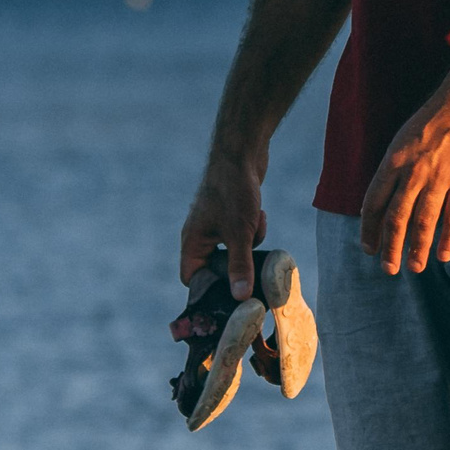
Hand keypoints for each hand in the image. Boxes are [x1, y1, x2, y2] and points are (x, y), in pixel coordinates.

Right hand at [180, 156, 266, 300]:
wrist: (242, 152)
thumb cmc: (233, 190)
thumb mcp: (240, 234)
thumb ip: (239, 266)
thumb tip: (240, 297)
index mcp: (191, 241)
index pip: (192, 278)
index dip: (208, 289)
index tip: (229, 293)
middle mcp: (199, 235)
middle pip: (216, 266)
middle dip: (236, 263)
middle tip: (251, 262)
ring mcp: (215, 225)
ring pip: (233, 250)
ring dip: (248, 244)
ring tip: (254, 225)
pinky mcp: (230, 216)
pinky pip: (242, 235)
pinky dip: (253, 230)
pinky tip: (258, 214)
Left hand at [359, 100, 449, 273]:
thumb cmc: (434, 122)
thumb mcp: (403, 141)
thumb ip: (392, 172)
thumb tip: (381, 204)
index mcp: (393, 162)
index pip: (373, 204)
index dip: (369, 230)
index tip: (369, 249)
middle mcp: (414, 171)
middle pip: (396, 218)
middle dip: (390, 248)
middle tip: (388, 270)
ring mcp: (442, 175)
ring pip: (424, 221)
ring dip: (417, 249)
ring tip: (414, 267)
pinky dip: (449, 237)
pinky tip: (444, 255)